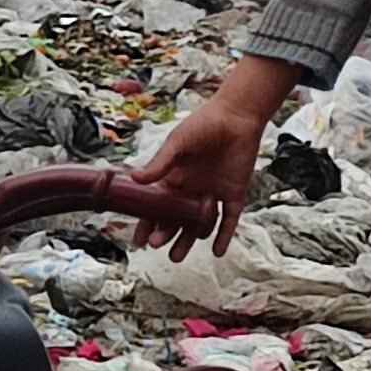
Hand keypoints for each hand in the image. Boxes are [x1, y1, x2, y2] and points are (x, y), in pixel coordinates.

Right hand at [129, 53, 299, 259]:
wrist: (236, 116)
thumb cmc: (203, 124)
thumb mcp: (177, 143)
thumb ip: (160, 163)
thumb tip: (134, 178)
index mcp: (175, 177)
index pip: (158, 206)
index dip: (148, 223)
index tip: (139, 239)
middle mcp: (192, 189)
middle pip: (176, 219)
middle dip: (165, 234)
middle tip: (157, 245)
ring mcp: (212, 193)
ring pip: (199, 224)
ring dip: (189, 240)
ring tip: (177, 255)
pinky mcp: (233, 194)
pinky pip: (229, 219)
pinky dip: (224, 235)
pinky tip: (217, 252)